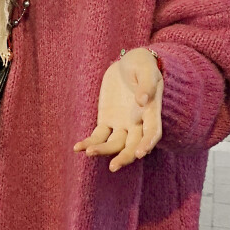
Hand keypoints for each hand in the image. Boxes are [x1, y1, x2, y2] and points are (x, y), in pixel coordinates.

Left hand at [74, 48, 163, 171]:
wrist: (128, 62)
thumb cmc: (141, 64)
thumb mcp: (145, 69)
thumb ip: (146, 85)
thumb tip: (142, 101)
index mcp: (151, 112)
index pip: (152, 132)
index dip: (148, 144)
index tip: (140, 153)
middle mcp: (138, 123)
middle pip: (133, 145)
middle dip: (125, 157)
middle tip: (113, 167)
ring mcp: (122, 124)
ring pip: (114, 144)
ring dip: (103, 150)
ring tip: (88, 152)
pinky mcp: (107, 121)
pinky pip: (98, 136)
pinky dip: (89, 142)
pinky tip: (77, 148)